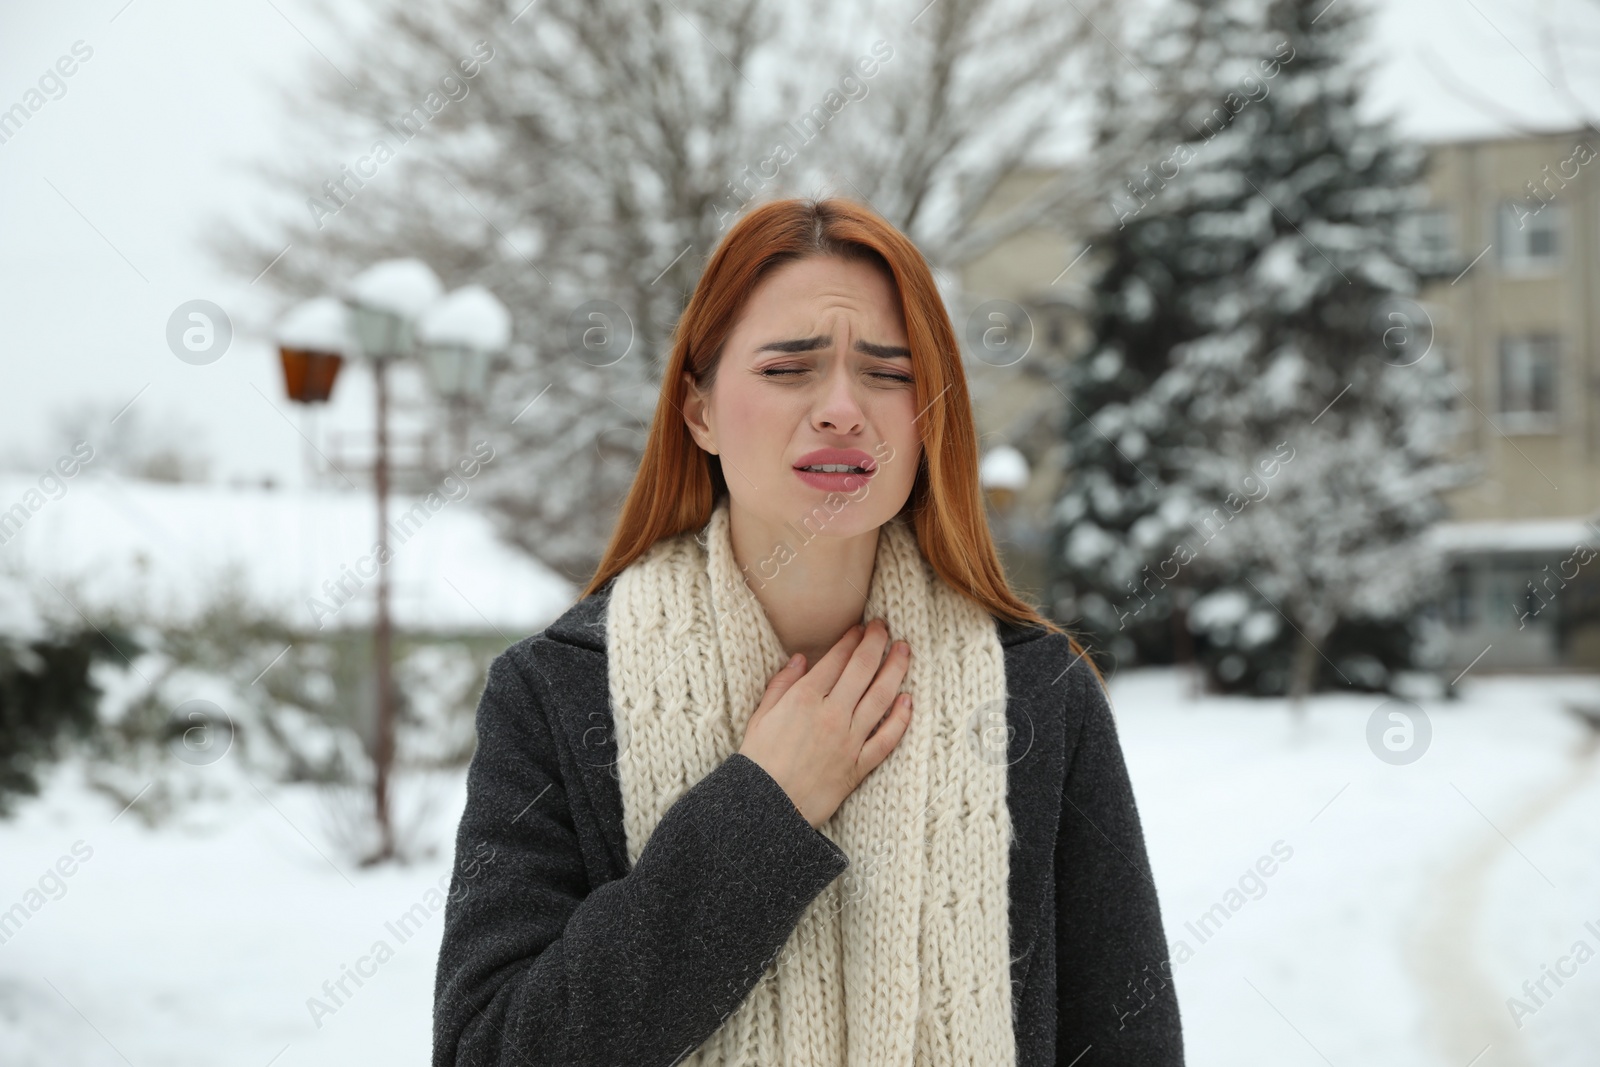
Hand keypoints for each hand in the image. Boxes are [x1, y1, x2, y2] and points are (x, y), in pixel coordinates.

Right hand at [736, 618, 913, 828]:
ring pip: (881, 697)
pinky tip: (908, 700)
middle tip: (885, 627)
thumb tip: (801, 659)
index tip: (861, 627)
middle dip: (876, 643)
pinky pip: (887, 738)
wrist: (766, 809)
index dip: (851, 639)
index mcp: (804, 698)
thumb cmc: (758, 762)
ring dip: (895, 670)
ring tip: (904, 651)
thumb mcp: (760, 716)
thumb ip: (781, 685)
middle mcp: (831, 714)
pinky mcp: (859, 765)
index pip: (836, 659)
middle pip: (862, 670)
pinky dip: (900, 718)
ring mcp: (849, 740)